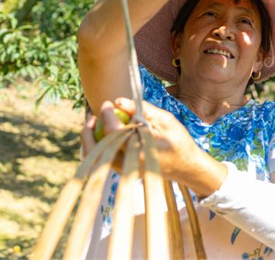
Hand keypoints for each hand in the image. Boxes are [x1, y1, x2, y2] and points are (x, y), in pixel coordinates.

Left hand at [81, 99, 206, 184]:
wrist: (186, 167)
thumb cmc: (179, 142)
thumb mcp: (166, 121)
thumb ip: (142, 109)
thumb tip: (119, 101)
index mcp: (139, 151)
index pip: (113, 132)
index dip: (107, 115)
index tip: (108, 103)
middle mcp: (128, 165)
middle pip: (95, 149)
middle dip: (88, 131)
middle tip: (92, 115)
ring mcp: (124, 171)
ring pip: (95, 157)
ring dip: (90, 139)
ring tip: (95, 122)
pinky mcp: (123, 172)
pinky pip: (102, 159)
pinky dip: (98, 145)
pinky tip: (104, 132)